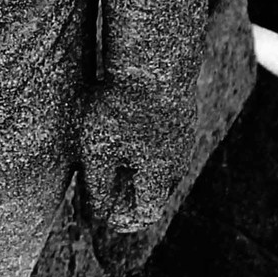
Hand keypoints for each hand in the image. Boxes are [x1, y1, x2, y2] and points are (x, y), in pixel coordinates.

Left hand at [79, 81, 195, 275]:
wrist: (153, 57)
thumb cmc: (121, 107)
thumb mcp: (97, 150)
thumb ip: (98, 187)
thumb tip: (98, 216)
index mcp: (159, 173)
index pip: (145, 212)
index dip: (122, 219)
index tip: (99, 213)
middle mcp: (176, 156)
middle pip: (151, 187)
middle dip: (124, 193)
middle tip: (96, 187)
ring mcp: (181, 130)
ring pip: (156, 160)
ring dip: (131, 164)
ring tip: (102, 153)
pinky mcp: (178, 107)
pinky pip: (158, 135)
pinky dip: (138, 140)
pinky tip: (118, 122)